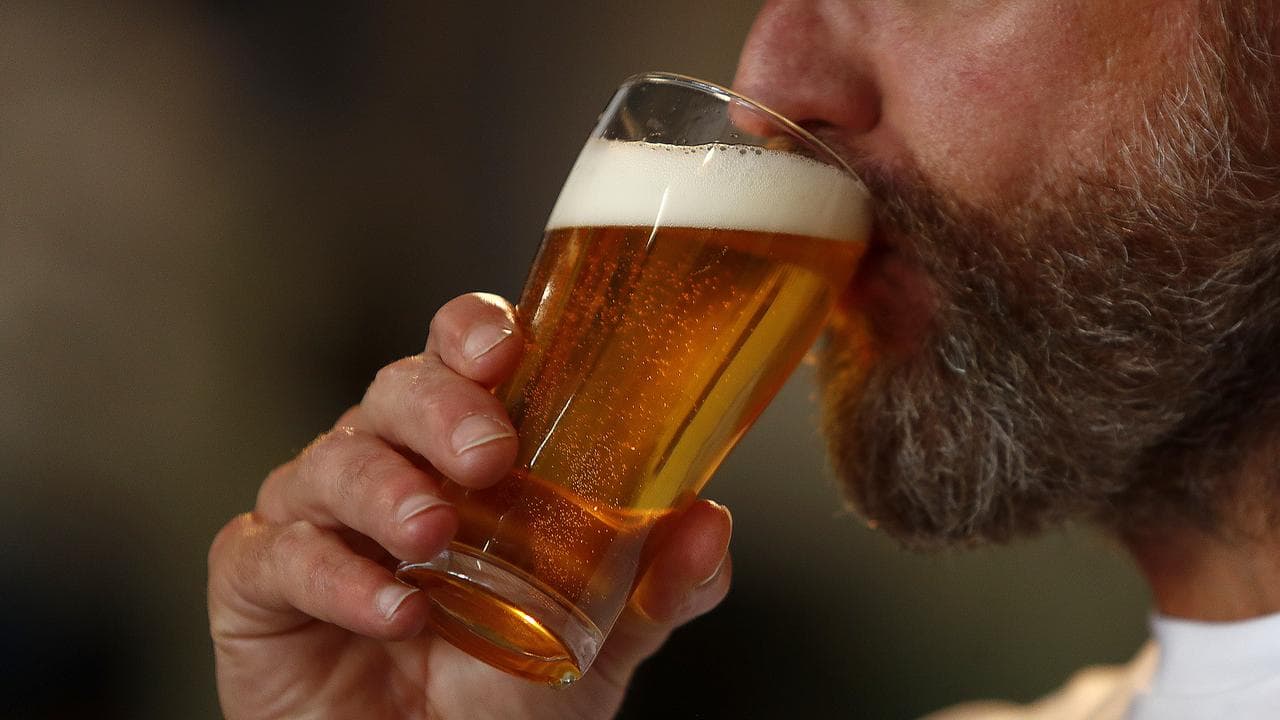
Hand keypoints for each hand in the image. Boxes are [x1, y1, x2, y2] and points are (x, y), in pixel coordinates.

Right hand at [208, 293, 732, 719]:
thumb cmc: (502, 700)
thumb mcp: (599, 644)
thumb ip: (656, 586)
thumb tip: (709, 524)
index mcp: (460, 456)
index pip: (458, 359)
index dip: (473, 333)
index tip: (508, 347)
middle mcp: (387, 469)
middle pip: (394, 392)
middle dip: (439, 408)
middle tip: (488, 454)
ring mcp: (317, 521)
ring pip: (331, 461)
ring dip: (385, 489)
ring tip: (433, 536)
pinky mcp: (257, 585)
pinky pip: (275, 555)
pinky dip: (333, 577)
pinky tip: (390, 612)